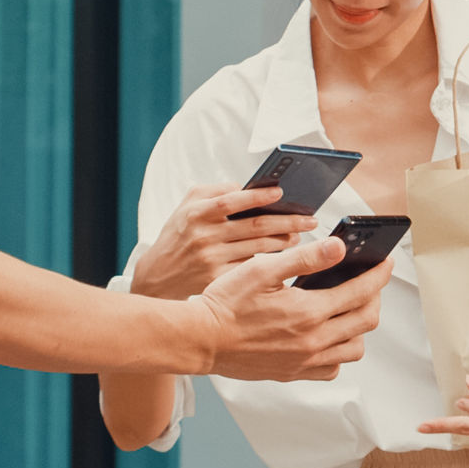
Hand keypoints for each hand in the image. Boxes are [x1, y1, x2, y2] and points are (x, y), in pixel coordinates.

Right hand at [131, 182, 310, 299]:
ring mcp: (212, 260)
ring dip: (284, 241)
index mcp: (197, 213)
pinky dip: (271, 262)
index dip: (257, 196)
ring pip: (258, 248)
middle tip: (310, 219)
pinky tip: (285, 257)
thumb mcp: (186, 207)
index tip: (281, 192)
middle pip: (254, 226)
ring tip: (300, 236)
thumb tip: (248, 187)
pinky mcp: (218, 280)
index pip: (231, 200)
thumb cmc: (178, 236)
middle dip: (287, 221)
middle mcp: (204, 236)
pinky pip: (252, 268)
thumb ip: (214, 192)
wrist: (157, 277)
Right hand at [186, 235, 388, 381]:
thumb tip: (339, 248)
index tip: (385, 263)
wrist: (200, 340)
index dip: (378, 276)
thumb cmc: (225, 303)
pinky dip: (338, 352)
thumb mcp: (263, 270)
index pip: (360, 293)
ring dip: (359, 328)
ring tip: (349, 309)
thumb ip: (304, 259)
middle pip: (365, 321)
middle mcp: (312, 341)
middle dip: (373, 298)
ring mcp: (304, 361)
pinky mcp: (292, 373)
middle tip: (369, 283)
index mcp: (308, 312)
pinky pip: (331, 368)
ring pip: (353, 349)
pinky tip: (327, 336)